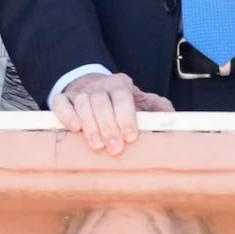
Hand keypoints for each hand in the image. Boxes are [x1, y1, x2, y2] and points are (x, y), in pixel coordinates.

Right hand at [50, 72, 172, 155]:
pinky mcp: (64, 98)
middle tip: (115, 149)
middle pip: (102, 103)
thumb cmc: (119, 100)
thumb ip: (156, 107)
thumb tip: (173, 117)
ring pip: (83, 103)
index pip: (123, 98)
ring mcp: (80, 91)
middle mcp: (100, 85)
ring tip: (97, 146)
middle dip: (109, 127)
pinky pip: (61, 103)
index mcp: (121, 84)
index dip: (126, 117)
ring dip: (90, 125)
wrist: (92, 86)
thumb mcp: (139, 99)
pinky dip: (66, 114)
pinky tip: (74, 128)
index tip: (130, 137)